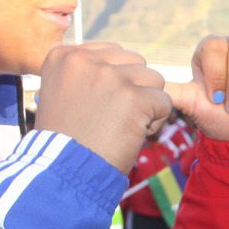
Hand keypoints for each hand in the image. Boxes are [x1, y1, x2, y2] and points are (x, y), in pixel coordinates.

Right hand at [36, 43, 172, 173]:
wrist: (63, 174)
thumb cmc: (66, 141)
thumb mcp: (63, 94)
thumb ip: (88, 73)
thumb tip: (123, 60)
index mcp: (64, 56)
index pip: (113, 53)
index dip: (115, 83)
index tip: (96, 108)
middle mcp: (84, 60)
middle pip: (135, 63)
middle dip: (134, 90)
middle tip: (112, 120)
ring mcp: (110, 77)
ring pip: (154, 80)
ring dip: (147, 105)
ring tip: (123, 128)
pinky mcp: (133, 97)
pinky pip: (165, 101)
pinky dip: (156, 122)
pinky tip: (133, 136)